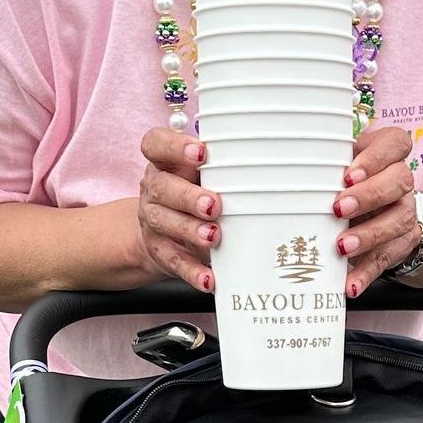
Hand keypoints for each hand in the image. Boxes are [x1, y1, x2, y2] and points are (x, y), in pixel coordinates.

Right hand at [136, 125, 218, 291]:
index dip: (175, 146)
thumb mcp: (205, 175)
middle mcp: (155, 188)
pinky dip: (192, 271)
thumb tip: (268, 168)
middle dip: (189, 196)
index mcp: (166, 162)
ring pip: (164, 221)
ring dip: (189, 230)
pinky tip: (208, 277)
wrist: (164, 234)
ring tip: (213, 236)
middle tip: (214, 205)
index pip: (156, 144)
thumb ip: (223, 169)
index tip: (201, 153)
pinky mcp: (159, 250)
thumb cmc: (194, 194)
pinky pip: (174, 260)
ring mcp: (154, 219)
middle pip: (162, 187)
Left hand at [331, 124, 421, 297]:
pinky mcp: (402, 242)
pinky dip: (368, 272)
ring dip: (369, 235)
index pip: (395, 143)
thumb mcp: (333, 168)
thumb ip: (319, 168)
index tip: (349, 175)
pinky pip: (389, 257)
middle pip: (399, 180)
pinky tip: (351, 282)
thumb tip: (269, 177)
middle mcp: (399, 180)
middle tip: (338, 209)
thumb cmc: (343, 184)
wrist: (374, 212)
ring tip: (341, 247)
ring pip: (399, 219)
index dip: (375, 158)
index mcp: (385, 153)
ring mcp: (404, 210)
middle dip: (369, 196)